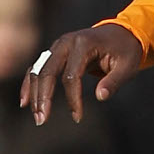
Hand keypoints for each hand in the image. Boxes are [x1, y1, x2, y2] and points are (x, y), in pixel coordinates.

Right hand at [20, 24, 143, 125]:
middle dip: (43, 97)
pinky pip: (38, 68)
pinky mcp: (54, 52)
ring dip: (35, 94)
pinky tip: (26, 102)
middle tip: (42, 120)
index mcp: (84, 44)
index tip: (78, 117)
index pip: (71, 75)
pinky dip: (30, 84)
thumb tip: (100, 97)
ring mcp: (57, 46)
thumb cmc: (126, 51)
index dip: (73, 98)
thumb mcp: (128, 66)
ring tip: (38, 117)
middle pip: (47, 72)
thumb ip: (114, 81)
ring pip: (38, 70)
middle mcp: (66, 42)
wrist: (122, 32)